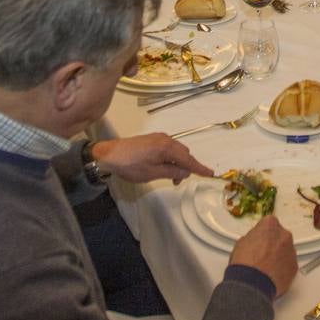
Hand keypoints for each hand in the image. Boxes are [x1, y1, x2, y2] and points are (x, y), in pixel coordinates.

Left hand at [89, 134, 212, 184]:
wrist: (108, 155)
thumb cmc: (130, 165)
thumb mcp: (152, 173)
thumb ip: (172, 172)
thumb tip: (185, 172)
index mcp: (167, 147)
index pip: (188, 159)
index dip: (199, 168)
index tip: (210, 174)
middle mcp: (165, 139)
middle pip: (183, 153)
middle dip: (185, 167)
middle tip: (177, 182)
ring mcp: (158, 138)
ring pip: (175, 151)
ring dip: (176, 163)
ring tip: (168, 176)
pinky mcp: (152, 140)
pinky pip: (167, 148)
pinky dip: (169, 158)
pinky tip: (162, 167)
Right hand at [229, 216, 296, 298]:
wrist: (252, 284)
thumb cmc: (245, 263)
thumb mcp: (241, 243)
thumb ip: (252, 237)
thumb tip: (253, 242)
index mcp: (270, 225)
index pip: (269, 223)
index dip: (262, 232)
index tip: (259, 238)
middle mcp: (284, 235)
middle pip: (280, 235)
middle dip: (273, 242)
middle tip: (262, 253)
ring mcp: (291, 251)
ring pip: (286, 249)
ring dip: (279, 255)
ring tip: (266, 265)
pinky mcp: (294, 266)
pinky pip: (289, 263)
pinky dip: (283, 267)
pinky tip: (272, 273)